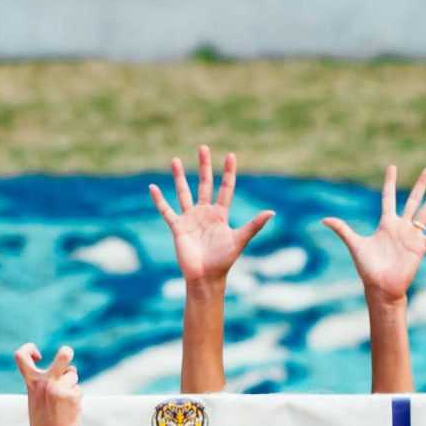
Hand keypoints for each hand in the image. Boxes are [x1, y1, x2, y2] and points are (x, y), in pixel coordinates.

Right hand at [15, 342, 82, 425]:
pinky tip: (69, 410)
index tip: (38, 355)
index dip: (28, 349)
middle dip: (67, 353)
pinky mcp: (73, 395)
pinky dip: (75, 397)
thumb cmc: (44, 423)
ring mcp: (61, 388)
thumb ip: (43, 385)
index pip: (21, 357)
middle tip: (67, 353)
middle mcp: (46, 382)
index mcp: (32, 383)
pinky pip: (77, 389)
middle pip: (63, 356)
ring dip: (71, 383)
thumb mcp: (36, 400)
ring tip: (63, 402)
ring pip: (72, 375)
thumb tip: (63, 371)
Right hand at [149, 146, 272, 288]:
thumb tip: (272, 212)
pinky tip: (153, 187)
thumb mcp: (240, 240)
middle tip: (203, 147)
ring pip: (184, 192)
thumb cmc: (224, 261)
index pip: (225, 188)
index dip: (228, 172)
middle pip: (204, 184)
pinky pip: (166, 211)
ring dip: (180, 177)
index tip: (230, 155)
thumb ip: (254, 225)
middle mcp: (205, 213)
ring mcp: (190, 219)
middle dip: (204, 166)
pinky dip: (159, 200)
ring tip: (176, 160)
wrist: (205, 277)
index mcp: (220, 214)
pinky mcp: (177, 227)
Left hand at [320, 165, 425, 303]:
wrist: (381, 286)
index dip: (390, 182)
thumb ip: (343, 230)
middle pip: (413, 200)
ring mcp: (413, 236)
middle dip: (420, 185)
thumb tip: (324, 219)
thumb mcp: (355, 245)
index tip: (392, 167)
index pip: (389, 197)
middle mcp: (401, 227)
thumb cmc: (368, 268)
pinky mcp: (421, 247)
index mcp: (386, 224)